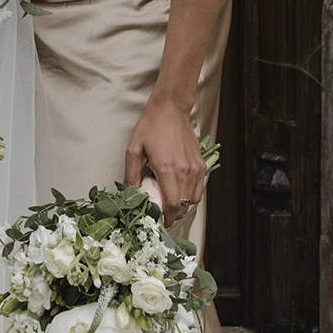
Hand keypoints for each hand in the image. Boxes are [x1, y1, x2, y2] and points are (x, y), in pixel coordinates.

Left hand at [125, 96, 206, 223]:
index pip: (171, 204)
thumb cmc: (150, 128)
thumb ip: (132, 175)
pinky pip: (199, 191)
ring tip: (169, 202)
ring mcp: (195, 169)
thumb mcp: (134, 150)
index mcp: (167, 168)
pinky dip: (190, 197)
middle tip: (160, 212)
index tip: (159, 221)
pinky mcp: (201, 166)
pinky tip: (179, 191)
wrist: (171, 110)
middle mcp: (184, 171)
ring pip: (192, 201)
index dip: (166, 218)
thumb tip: (131, 195)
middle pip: (182, 206)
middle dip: (172, 214)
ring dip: (181, 207)